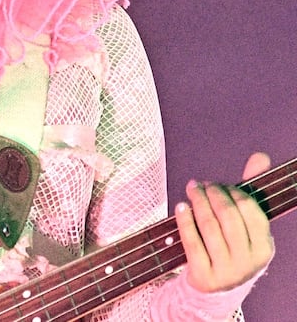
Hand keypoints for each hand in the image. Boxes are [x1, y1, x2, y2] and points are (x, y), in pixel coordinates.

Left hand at [176, 152, 274, 292]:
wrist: (216, 289)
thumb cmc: (232, 247)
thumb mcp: (245, 226)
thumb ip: (251, 192)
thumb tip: (260, 156)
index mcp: (264, 247)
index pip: (250, 210)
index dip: (233, 192)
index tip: (220, 185)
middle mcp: (249, 261)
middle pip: (228, 216)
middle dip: (213, 194)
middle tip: (201, 183)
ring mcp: (226, 270)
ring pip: (209, 226)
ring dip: (197, 202)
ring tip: (191, 189)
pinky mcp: (204, 276)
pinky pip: (192, 241)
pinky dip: (185, 220)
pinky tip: (181, 206)